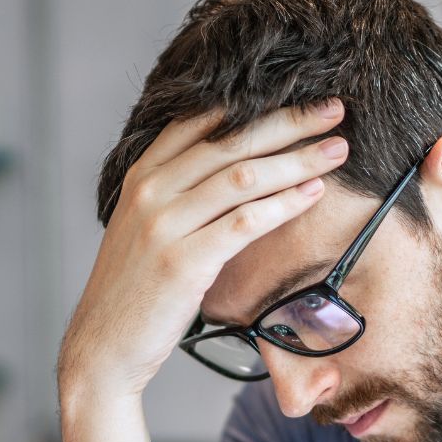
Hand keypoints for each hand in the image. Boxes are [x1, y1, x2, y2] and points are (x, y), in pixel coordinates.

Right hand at [57, 100, 349, 403]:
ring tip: (338, 150)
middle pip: (230, 140)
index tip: (300, 93)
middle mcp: (149, 191)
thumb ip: (176, 192)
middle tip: (335, 110)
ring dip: (298, 159)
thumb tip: (232, 166)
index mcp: (140, 175)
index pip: (201, 120)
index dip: (255, 102)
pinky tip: (314, 193)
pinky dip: (285, 204)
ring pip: (243, 177)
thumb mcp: (143, 227)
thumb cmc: (135, 291)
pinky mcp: (182, 262)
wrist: (103, 348)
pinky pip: (245, 222)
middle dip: (289, 121)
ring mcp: (163, 225)